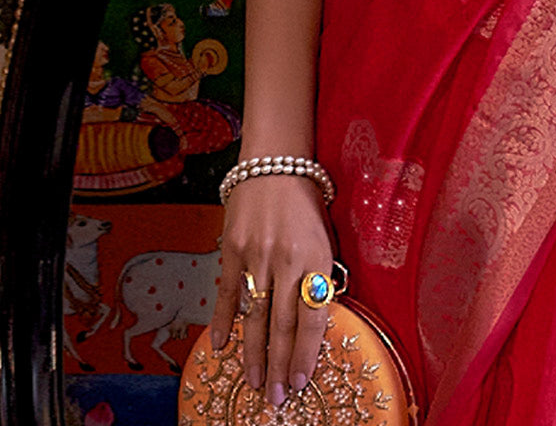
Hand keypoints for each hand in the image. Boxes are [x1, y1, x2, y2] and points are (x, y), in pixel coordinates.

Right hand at [211, 176, 332, 405]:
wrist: (275, 164)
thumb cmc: (306, 202)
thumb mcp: (326, 237)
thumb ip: (320, 275)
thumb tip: (317, 318)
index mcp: (317, 258)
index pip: (313, 317)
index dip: (307, 353)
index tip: (302, 380)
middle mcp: (286, 260)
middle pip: (283, 325)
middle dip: (281, 366)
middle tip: (278, 398)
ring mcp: (256, 256)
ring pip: (255, 317)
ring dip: (255, 354)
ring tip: (257, 383)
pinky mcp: (231, 250)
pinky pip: (227, 293)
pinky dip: (223, 322)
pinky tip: (222, 347)